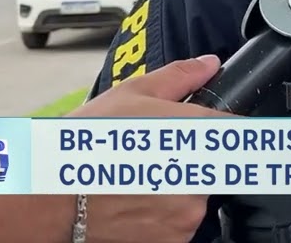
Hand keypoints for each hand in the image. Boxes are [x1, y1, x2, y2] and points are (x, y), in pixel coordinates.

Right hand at [63, 55, 232, 242]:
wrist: (49, 198)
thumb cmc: (85, 145)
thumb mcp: (131, 94)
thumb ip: (179, 78)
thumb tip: (209, 65)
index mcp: (198, 132)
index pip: (242, 129)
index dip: (235, 130)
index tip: (236, 133)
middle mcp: (201, 175)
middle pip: (219, 164)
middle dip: (197, 159)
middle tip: (158, 156)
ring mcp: (190, 213)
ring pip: (199, 196)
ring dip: (181, 189)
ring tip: (141, 178)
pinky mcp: (176, 240)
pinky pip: (183, 224)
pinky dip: (166, 215)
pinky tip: (137, 201)